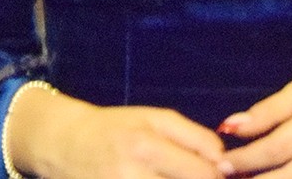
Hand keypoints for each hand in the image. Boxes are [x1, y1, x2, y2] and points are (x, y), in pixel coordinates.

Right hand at [8, 85, 225, 178]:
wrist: (67, 145)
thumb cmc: (116, 128)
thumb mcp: (153, 118)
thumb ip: (192, 136)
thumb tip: (223, 159)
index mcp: (146, 145)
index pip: (202, 172)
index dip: (220, 175)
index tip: (224, 174)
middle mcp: (132, 173)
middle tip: (208, 178)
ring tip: (180, 178)